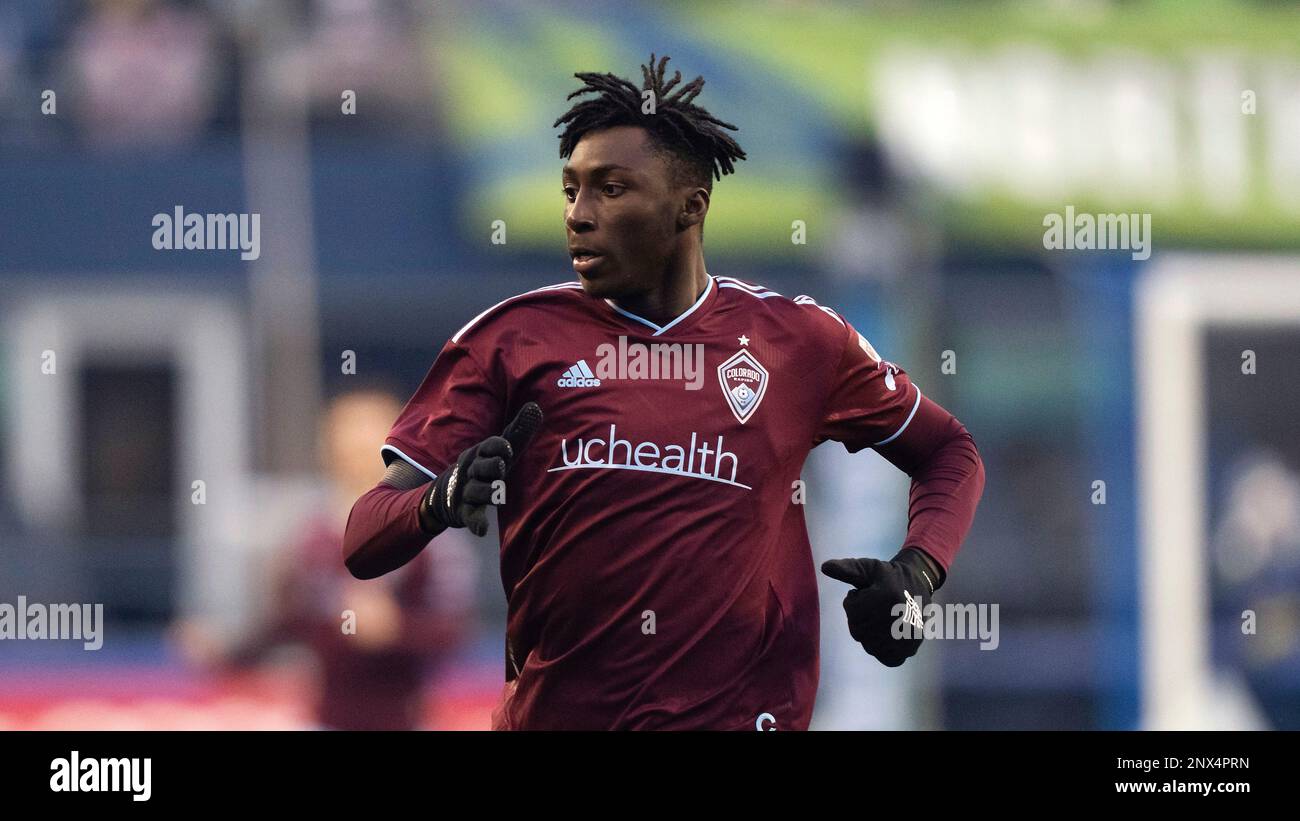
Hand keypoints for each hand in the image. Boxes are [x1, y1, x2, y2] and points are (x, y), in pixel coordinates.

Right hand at [418, 402, 542, 536]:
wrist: (445, 494)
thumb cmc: (483, 467)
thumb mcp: (499, 450)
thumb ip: (518, 431)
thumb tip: (536, 407)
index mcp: (481, 453)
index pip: (490, 446)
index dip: (498, 447)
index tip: (509, 449)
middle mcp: (472, 470)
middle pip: (483, 467)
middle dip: (492, 467)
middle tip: (500, 468)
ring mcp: (467, 491)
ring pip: (478, 491)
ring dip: (488, 491)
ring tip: (497, 492)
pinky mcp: (464, 512)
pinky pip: (471, 517)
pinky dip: (476, 523)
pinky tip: (482, 530)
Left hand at [820, 548, 939, 666]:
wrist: (919, 584)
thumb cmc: (889, 576)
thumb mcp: (868, 568)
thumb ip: (847, 568)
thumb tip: (825, 567)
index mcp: (887, 597)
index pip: (852, 609)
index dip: (854, 601)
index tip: (866, 593)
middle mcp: (899, 619)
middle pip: (858, 630)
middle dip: (860, 618)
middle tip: (874, 607)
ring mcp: (906, 637)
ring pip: (869, 645)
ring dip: (869, 634)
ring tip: (881, 618)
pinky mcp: (911, 648)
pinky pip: (886, 658)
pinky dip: (882, 649)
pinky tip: (886, 635)